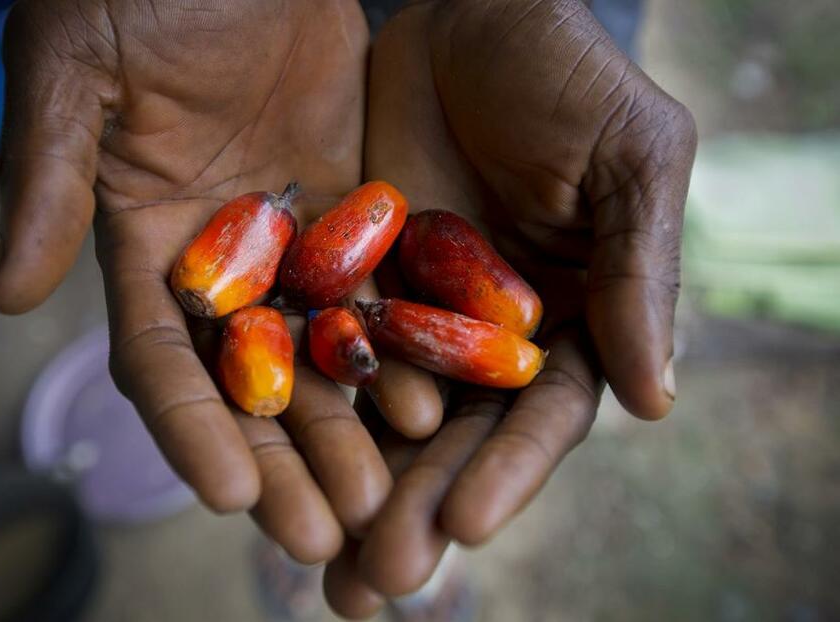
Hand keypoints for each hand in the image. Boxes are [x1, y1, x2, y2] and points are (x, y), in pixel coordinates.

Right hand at [0, 0, 441, 563]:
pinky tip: (432, 403)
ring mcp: (287, 237)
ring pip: (321, 351)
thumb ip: (44, 178)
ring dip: (351, 427)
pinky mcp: (351, 205)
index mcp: (140, 241)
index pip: (159, 359)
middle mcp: (216, 257)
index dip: (192, 430)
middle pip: (248, 381)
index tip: (233, 498)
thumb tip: (8, 295)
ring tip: (388, 494)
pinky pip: (380, 287)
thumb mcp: (72, 69)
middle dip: (283, 460)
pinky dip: (401, 347)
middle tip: (325, 536)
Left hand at [323, 0, 696, 614]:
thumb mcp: (629, 164)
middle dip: (420, 506)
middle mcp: (486, 334)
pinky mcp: (348, 277)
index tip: (468, 525)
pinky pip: (322, 346)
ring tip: (323, 562)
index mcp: (568, 320)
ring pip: (383, 414)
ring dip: (355, 486)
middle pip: (456, 438)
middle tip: (378, 581)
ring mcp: (413, 310)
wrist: (471, 14)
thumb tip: (655, 404)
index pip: (543, 415)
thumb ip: (639, 277)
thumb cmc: (569, 78)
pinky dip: (304, 403)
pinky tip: (274, 461)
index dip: (510, 471)